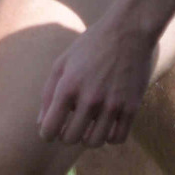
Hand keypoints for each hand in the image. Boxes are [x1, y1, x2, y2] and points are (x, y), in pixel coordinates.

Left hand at [37, 3, 160, 146]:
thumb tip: (42, 123)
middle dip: (66, 136)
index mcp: (68, 87)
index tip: (50, 130)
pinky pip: (118, 138)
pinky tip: (106, 125)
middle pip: (71, 139)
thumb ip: (48, 94)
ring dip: (88, 138)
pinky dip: (109, 137)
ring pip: (95, 143)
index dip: (47, 134)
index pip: (50, 129)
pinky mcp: (132, 107)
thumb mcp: (61, 64)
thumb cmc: (90, 46)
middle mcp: (90, 98)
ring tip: (88, 126)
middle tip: (69, 126)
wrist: (128, 32)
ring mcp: (113, 104)